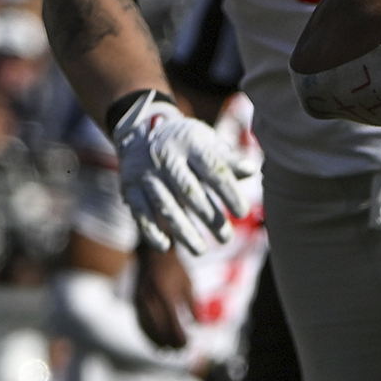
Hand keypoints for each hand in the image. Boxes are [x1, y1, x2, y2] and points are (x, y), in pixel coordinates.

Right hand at [114, 94, 247, 256]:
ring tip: (201, 250)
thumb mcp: (207, 141)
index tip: (243, 212)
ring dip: (183, 231)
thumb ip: (227, 158)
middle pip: (190, 191)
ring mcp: (147, 174)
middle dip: (209, 217)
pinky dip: (151, 230)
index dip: (228, 192)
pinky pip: (140, 212)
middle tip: (226, 238)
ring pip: (165, 206)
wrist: (141, 130)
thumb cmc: (186, 142)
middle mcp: (167, 158)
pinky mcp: (130, 187)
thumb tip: (250, 171)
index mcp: (190, 143)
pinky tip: (166, 246)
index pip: (213, 169)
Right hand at [131, 246, 192, 353]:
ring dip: (156, 341)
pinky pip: (139, 321)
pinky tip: (152, 341)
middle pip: (160, 328)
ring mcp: (141, 300)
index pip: (173, 323)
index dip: (179, 337)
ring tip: (165, 351)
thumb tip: (199, 326)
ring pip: (147, 327)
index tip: (187, 346)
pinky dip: (146, 333)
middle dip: (169, 342)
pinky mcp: (135, 300)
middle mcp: (151, 299)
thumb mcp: (188, 284)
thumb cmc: (175, 268)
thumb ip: (193, 306)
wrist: (153, 253)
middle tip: (179, 351)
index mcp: (166, 294)